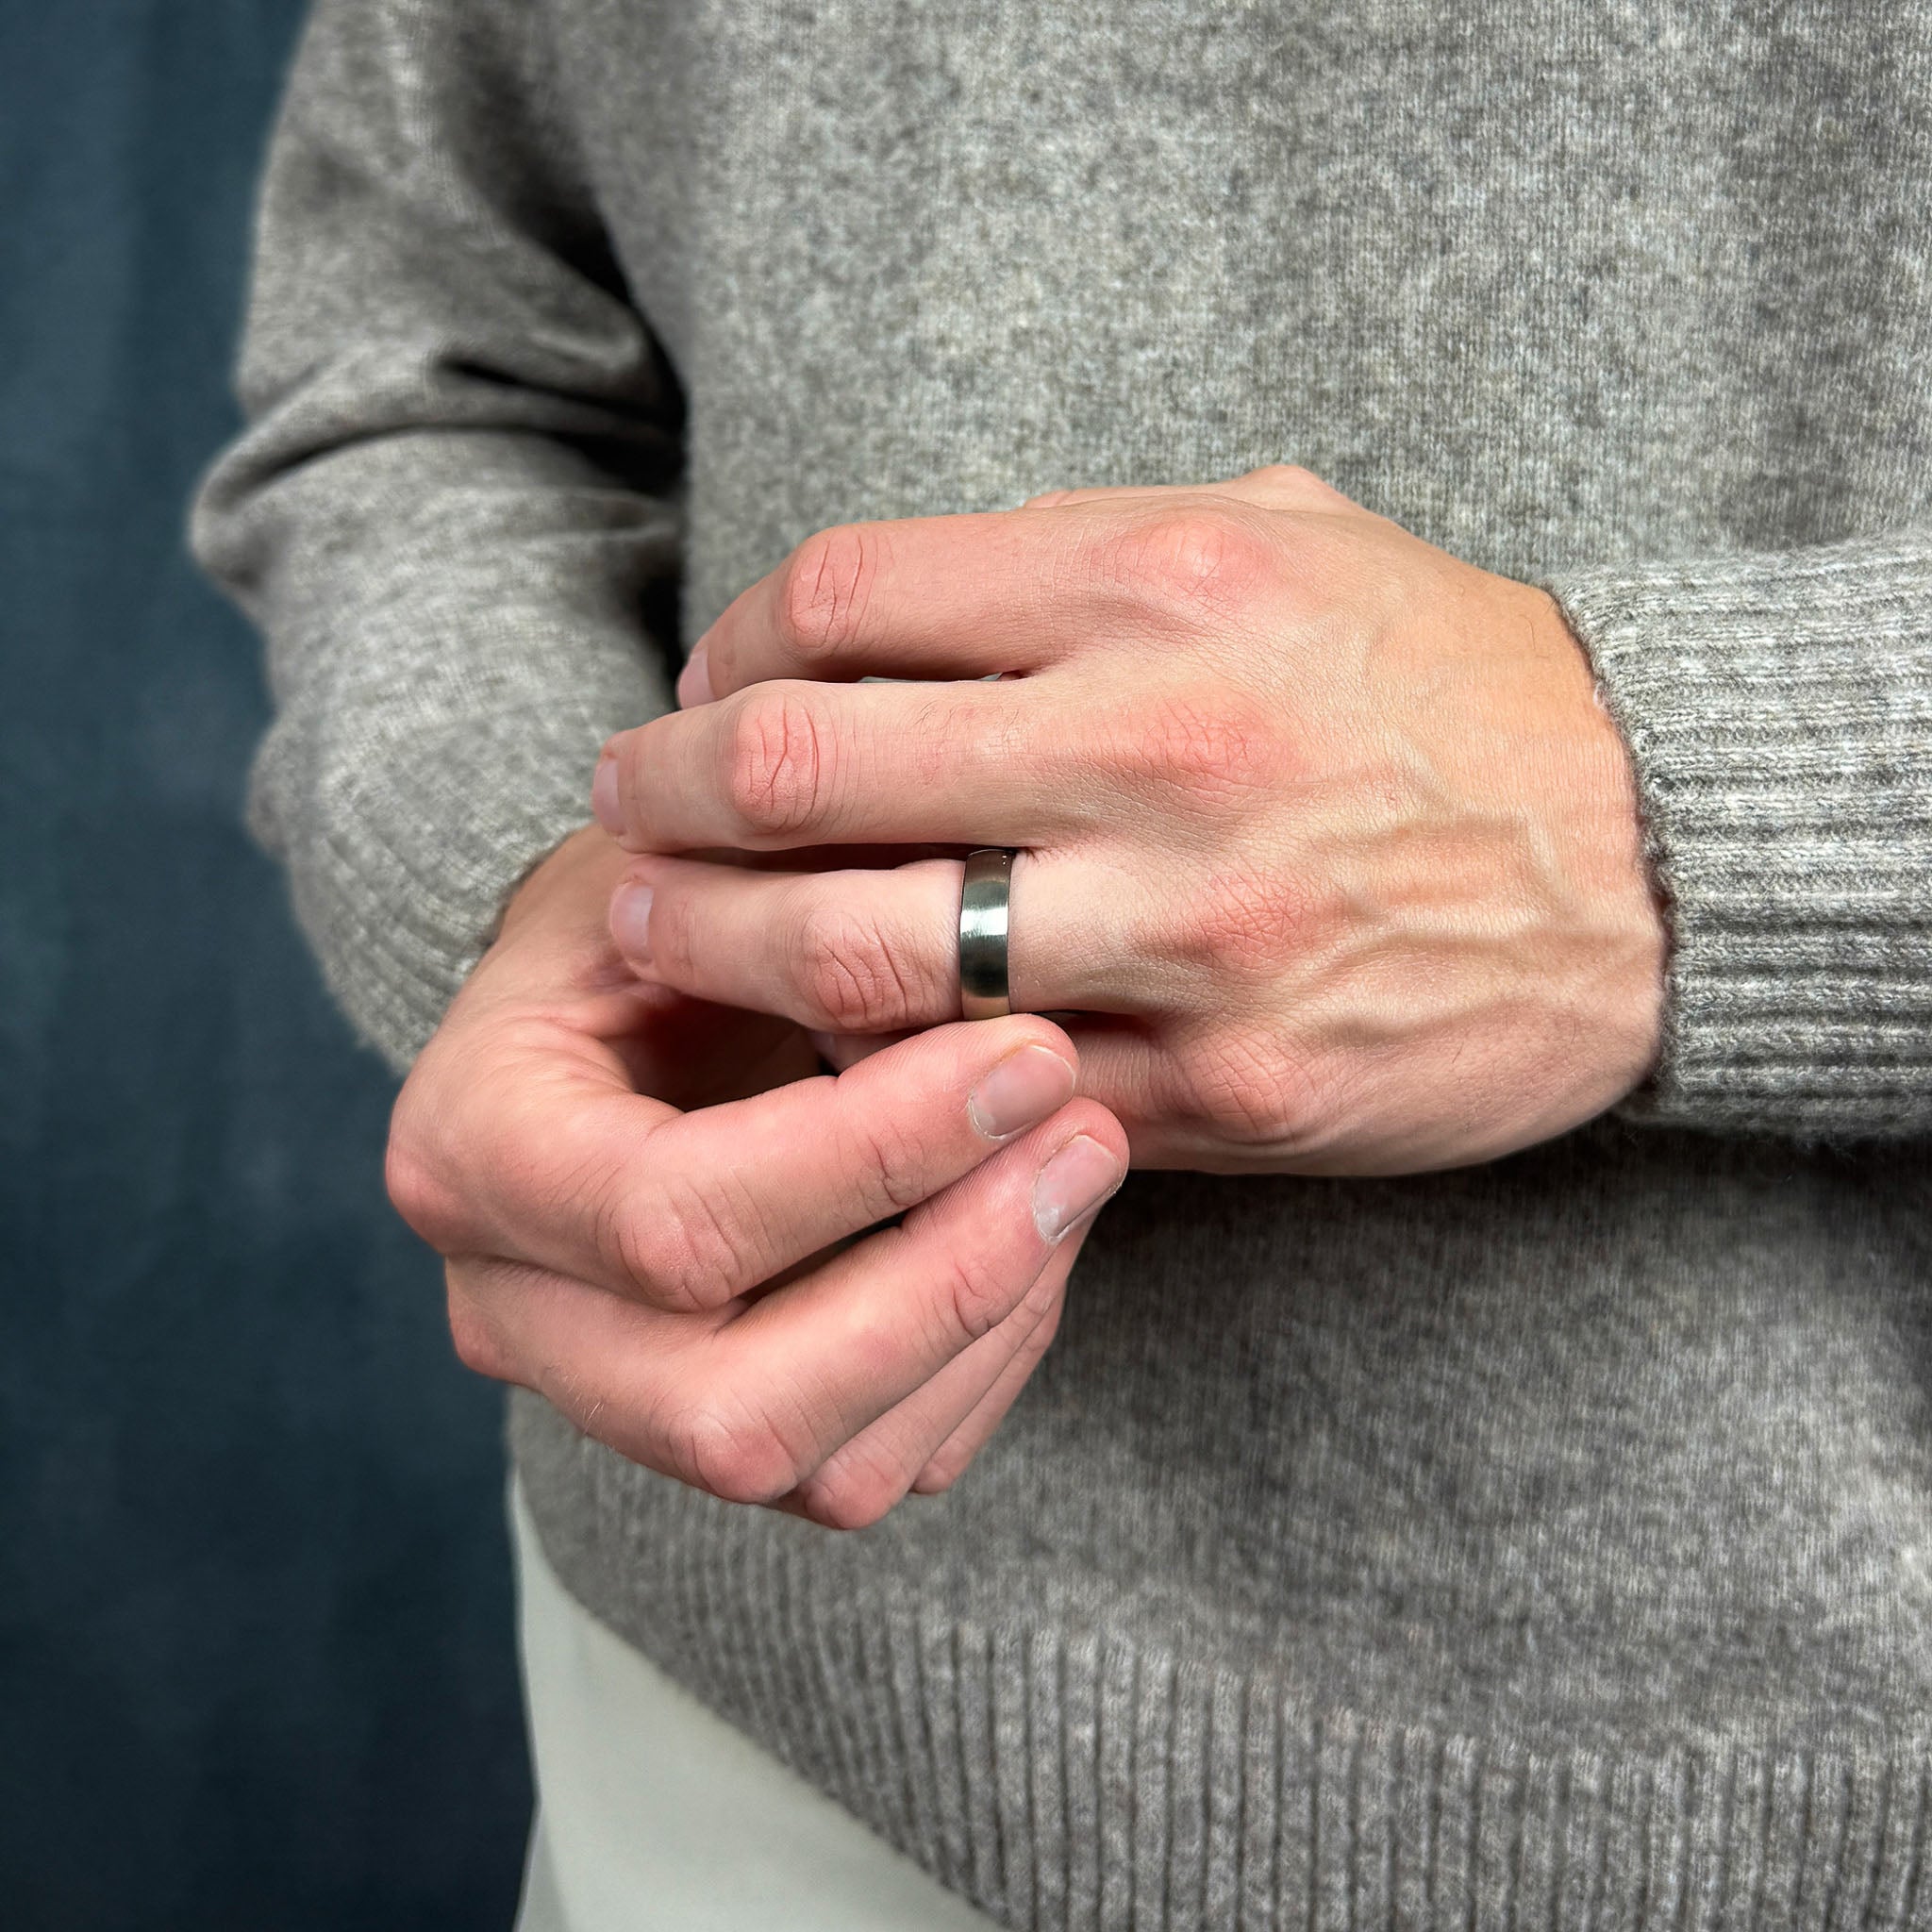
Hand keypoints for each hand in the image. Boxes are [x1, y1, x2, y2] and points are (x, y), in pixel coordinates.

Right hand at [384, 828, 1125, 1526]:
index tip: (1030, 1055)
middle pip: (732, 1408)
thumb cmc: (680, 894)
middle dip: (946, 1284)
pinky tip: (1040, 1227)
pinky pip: (883, 1462)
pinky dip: (991, 1357)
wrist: (643, 968)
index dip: (873, 1154)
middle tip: (1085, 1137)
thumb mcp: (716, 858)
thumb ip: (810, 921)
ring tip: (1080, 1165)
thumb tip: (992, 989)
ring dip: (991, 1325)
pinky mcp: (723, 1428)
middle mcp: (513, 1311)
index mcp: (471, 1153)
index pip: (669, 1217)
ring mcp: (615, 1395)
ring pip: (825, 1468)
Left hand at [591, 467, 1666, 1174]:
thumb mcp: (1281, 539)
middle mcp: (1159, 752)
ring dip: (719, 950)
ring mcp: (1186, 938)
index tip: (703, 691)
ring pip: (860, 958)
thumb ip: (1074, 555)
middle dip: (667, 798)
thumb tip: (862, 612)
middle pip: (804, 773)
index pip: (843, 600)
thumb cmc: (1442, 683)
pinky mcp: (1219, 1088)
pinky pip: (983, 1085)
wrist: (1644, 865)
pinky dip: (876, 1068)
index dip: (728, 649)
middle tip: (622, 817)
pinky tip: (821, 1045)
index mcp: (1165, 585)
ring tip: (659, 934)